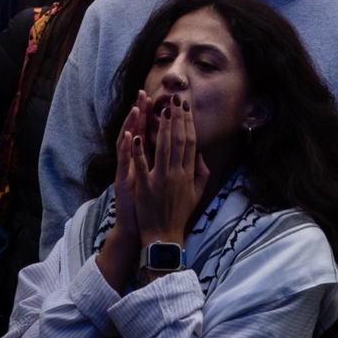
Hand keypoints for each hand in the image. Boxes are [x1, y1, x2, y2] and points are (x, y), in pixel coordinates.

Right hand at [96, 95, 155, 293]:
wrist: (140, 230)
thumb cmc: (151, 207)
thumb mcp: (163, 183)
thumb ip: (172, 165)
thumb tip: (186, 150)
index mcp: (147, 162)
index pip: (151, 133)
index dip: (155, 117)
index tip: (162, 99)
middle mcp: (134, 164)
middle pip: (137, 132)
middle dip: (140, 112)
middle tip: (143, 93)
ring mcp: (127, 171)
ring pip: (128, 143)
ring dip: (132, 124)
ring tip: (136, 107)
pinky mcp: (122, 181)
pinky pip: (124, 162)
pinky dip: (127, 148)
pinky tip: (130, 135)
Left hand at [131, 94, 208, 251]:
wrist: (164, 237)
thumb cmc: (180, 214)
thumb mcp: (197, 193)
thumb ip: (201, 172)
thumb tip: (200, 153)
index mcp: (189, 173)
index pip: (190, 142)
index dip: (188, 123)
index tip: (185, 107)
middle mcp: (177, 174)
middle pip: (178, 140)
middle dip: (176, 118)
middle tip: (175, 99)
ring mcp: (161, 180)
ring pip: (162, 148)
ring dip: (161, 127)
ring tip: (160, 109)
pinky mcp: (146, 188)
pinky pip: (142, 165)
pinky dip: (139, 150)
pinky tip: (136, 135)